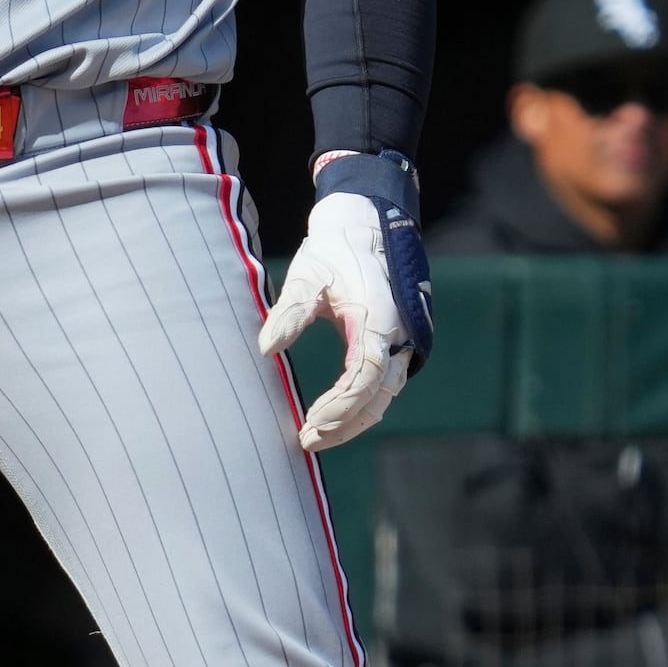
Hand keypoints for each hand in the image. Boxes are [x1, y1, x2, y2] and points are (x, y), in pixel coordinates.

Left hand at [256, 155, 434, 451]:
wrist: (362, 227)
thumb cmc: (333, 250)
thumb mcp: (307, 275)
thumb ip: (290, 311)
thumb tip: (265, 349)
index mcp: (380, 319)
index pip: (366, 377)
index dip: (341, 406)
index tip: (310, 422)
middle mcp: (399, 335)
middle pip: (378, 397)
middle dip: (344, 423)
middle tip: (306, 440)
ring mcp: (402, 341)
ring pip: (383, 396)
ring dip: (353, 419)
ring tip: (314, 435)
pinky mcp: (395, 343)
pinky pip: (382, 385)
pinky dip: (360, 405)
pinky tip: (332, 415)